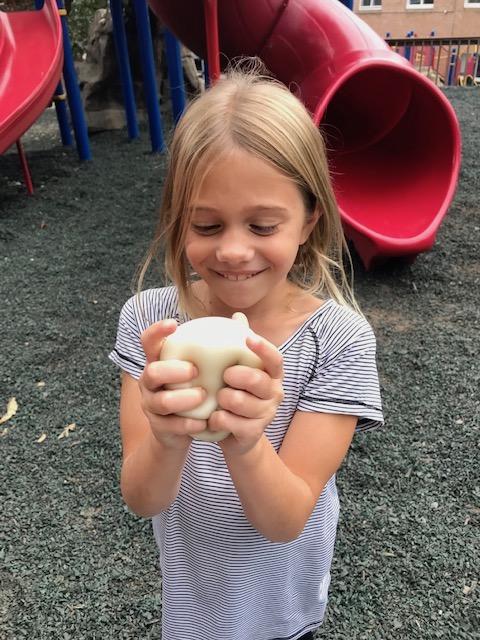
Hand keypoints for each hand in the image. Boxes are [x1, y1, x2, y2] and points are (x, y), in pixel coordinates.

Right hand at [139, 320, 207, 449]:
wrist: (180, 429)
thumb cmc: (194, 387)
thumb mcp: (202, 367)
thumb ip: (217, 345)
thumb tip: (240, 318)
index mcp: (159, 362)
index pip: (148, 342)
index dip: (157, 331)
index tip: (174, 324)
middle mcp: (149, 381)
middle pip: (152, 372)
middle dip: (173, 371)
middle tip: (195, 370)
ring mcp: (151, 404)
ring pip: (161, 401)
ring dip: (184, 399)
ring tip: (203, 396)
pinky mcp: (158, 426)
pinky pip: (170, 425)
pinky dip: (188, 424)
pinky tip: (204, 422)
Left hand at [208, 335, 283, 455]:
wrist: (236, 435)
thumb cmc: (237, 393)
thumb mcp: (238, 369)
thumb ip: (238, 344)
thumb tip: (238, 316)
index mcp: (273, 375)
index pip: (275, 359)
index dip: (263, 348)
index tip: (248, 338)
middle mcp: (274, 393)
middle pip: (258, 380)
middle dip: (237, 376)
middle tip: (224, 375)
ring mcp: (266, 415)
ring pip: (241, 402)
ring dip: (223, 399)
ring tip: (217, 398)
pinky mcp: (253, 433)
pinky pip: (230, 422)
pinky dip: (216, 419)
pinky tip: (212, 417)